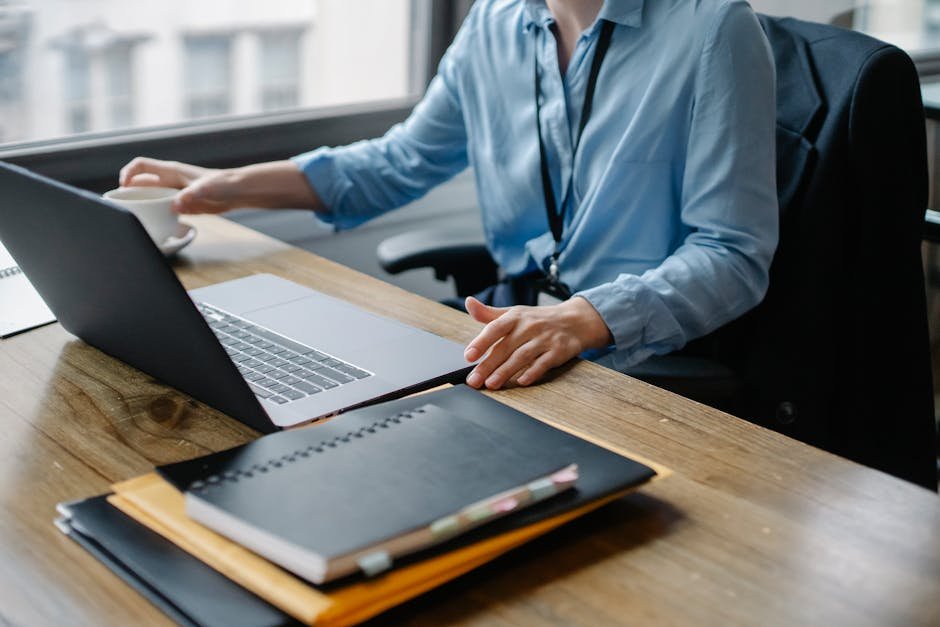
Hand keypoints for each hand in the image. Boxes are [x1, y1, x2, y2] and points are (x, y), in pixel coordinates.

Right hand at [119, 157, 237, 213]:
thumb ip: (191, 195)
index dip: (128, 173)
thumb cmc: (224, 183)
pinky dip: (156, 215)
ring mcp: (175, 193)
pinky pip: (163, 209)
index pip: (141, 165)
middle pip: (141, 183)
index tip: (123, 187)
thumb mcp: (207, 188)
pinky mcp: (182, 205)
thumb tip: (174, 205)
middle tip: (124, 207)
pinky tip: (154, 225)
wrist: (238, 192)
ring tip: (135, 217)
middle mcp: (170, 181)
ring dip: (142, 206)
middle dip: (129, 193)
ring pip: (150, 197)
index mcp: (171, 171)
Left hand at [463, 296, 611, 389]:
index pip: (495, 328)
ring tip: (491, 383)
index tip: (469, 356)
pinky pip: (544, 363)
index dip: (481, 342)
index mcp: (515, 317)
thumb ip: (490, 314)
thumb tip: (469, 303)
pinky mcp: (558, 351)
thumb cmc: (538, 319)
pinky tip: (521, 381)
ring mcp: (544, 339)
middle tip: (474, 380)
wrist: (575, 320)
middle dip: (488, 365)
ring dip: (506, 371)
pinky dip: (533, 372)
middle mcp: (529, 326)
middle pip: (505, 347)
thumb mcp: (514, 313)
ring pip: (522, 356)